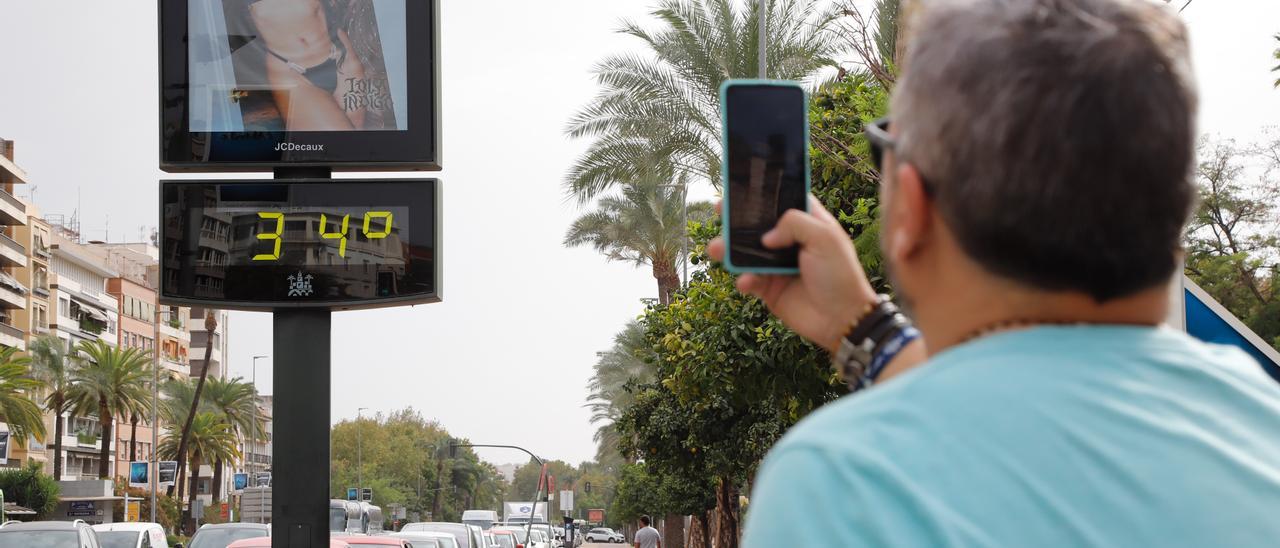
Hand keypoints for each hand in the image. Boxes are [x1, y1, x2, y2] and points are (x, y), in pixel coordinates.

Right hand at [708, 196, 878, 352]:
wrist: (841, 319)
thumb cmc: (840, 275)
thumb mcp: (825, 238)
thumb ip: (794, 223)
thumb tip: (765, 238)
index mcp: (808, 223)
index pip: (784, 201)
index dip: (766, 194)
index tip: (744, 187)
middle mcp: (791, 242)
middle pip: (759, 225)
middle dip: (738, 220)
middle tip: (719, 210)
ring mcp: (778, 266)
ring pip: (747, 253)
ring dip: (729, 250)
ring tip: (715, 249)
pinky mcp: (770, 288)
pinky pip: (749, 280)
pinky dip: (744, 280)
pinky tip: (746, 282)